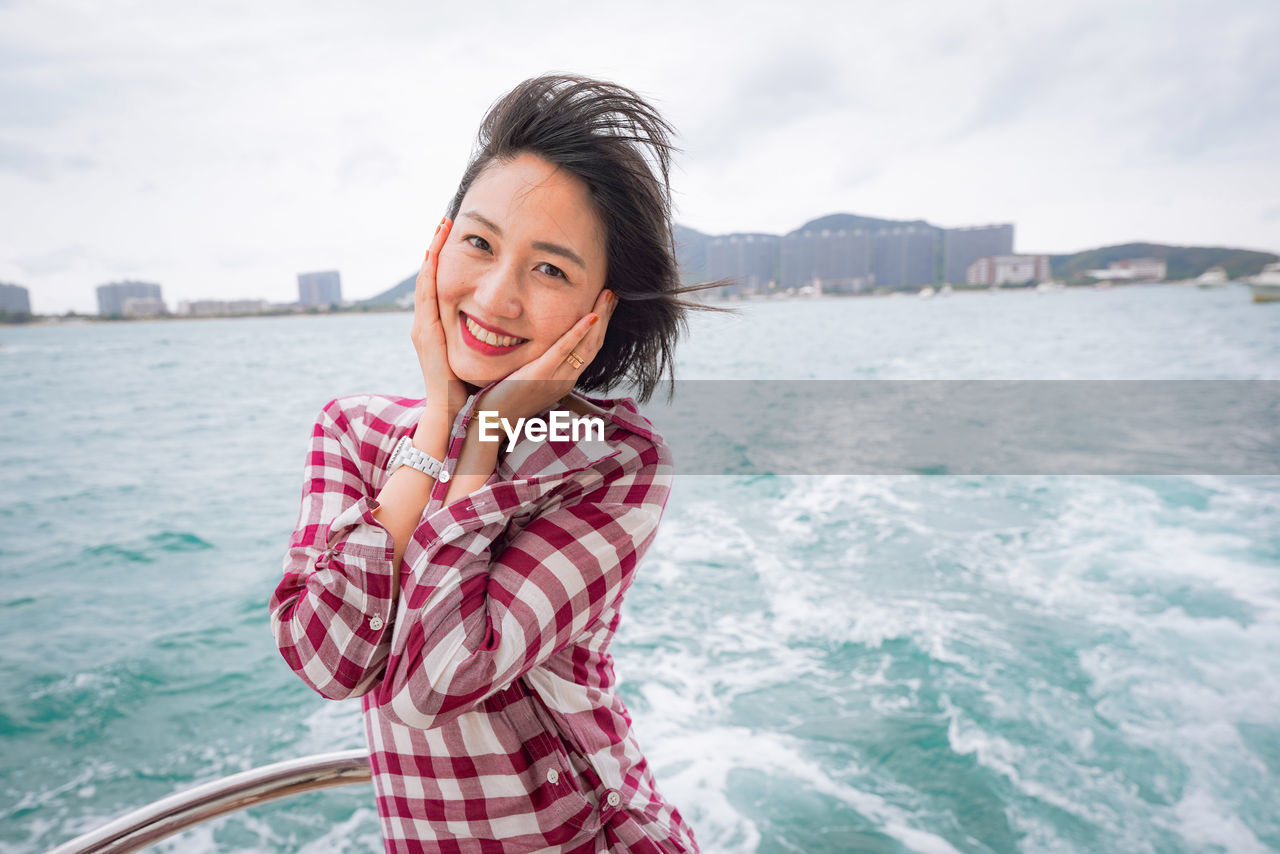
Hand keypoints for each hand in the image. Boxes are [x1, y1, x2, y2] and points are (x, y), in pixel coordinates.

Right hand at [412, 217, 469, 417]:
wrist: (452, 413)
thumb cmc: (468, 387)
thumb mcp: (478, 354)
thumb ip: (487, 336)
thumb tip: (508, 321)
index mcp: (439, 327)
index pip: (441, 285)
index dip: (446, 258)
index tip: (455, 233)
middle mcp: (427, 323)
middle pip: (429, 276)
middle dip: (435, 247)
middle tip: (444, 220)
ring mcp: (423, 328)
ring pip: (425, 280)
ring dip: (431, 252)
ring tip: (440, 227)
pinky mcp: (425, 334)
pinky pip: (426, 295)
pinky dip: (430, 272)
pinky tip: (435, 253)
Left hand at [478, 287, 617, 424]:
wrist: (492, 423)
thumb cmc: (506, 401)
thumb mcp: (531, 382)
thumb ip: (542, 366)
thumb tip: (544, 347)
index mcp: (565, 381)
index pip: (590, 351)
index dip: (601, 327)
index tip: (607, 306)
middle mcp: (566, 381)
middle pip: (593, 345)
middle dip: (605, 318)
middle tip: (613, 294)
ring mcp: (555, 380)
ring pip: (585, 346)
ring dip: (599, 319)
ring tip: (607, 297)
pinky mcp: (539, 376)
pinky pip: (562, 351)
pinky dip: (577, 333)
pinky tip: (589, 317)